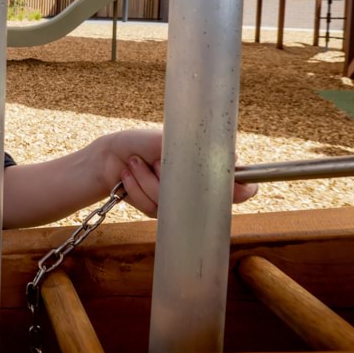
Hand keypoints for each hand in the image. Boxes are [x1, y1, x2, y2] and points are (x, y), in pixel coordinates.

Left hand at [101, 129, 257, 216]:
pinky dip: (137, 187)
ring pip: (170, 201)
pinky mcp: (157, 212)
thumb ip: (195, 150)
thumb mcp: (167, 140)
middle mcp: (192, 188)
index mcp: (201, 166)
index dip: (241, 188)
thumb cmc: (141, 143)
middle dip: (169, 175)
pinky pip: (152, 207)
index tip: (245, 187)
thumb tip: (231, 158)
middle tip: (156, 161)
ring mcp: (176, 202)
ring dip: (147, 179)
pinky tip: (128, 175)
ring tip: (136, 162)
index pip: (234, 185)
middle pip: (199, 198)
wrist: (109, 156)